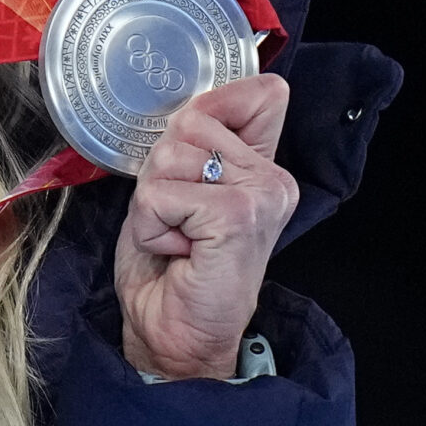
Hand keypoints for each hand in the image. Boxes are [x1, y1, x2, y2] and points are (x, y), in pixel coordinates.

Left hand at [112, 74, 299, 379]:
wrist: (174, 333)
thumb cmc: (172, 267)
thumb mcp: (177, 189)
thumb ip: (195, 144)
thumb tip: (190, 104)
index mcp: (265, 166)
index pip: (257, 93)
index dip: (207, 113)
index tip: (192, 168)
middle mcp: (273, 178)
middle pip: (190, 121)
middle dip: (161, 171)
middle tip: (178, 218)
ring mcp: (261, 196)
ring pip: (170, 157)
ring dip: (153, 201)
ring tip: (177, 235)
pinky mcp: (238, 216)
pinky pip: (161, 193)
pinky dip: (152, 224)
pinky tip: (178, 250)